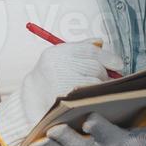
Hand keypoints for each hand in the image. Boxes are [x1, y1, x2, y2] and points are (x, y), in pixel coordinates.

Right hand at [0, 40, 121, 145]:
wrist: (27, 104)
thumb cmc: (49, 80)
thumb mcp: (59, 59)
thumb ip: (80, 49)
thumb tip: (100, 42)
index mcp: (56, 54)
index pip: (90, 51)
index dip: (108, 57)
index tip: (118, 64)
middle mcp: (56, 67)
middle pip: (95, 67)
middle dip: (104, 74)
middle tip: (104, 81)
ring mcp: (59, 85)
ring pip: (94, 82)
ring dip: (100, 87)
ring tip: (94, 92)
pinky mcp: (63, 102)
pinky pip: (89, 97)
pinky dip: (94, 98)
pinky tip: (92, 100)